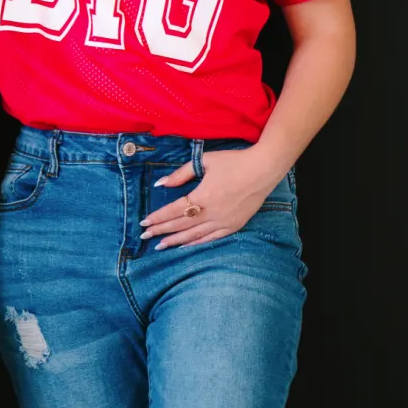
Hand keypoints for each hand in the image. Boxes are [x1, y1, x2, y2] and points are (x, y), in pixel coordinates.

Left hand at [139, 149, 280, 249]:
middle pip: (181, 225)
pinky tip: (185, 246)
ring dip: (175, 241)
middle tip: (145, 237)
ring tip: (160, 246)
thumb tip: (161, 183)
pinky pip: (211, 238)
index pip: (175, 210)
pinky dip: (196, 243)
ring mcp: (224, 222)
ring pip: (194, 235)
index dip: (158, 217)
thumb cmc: (232, 162)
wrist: (263, 169)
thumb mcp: (205, 161)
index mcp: (203, 196)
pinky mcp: (234, 226)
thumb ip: (181, 174)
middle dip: (162, 231)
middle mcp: (212, 213)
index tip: (144, 222)